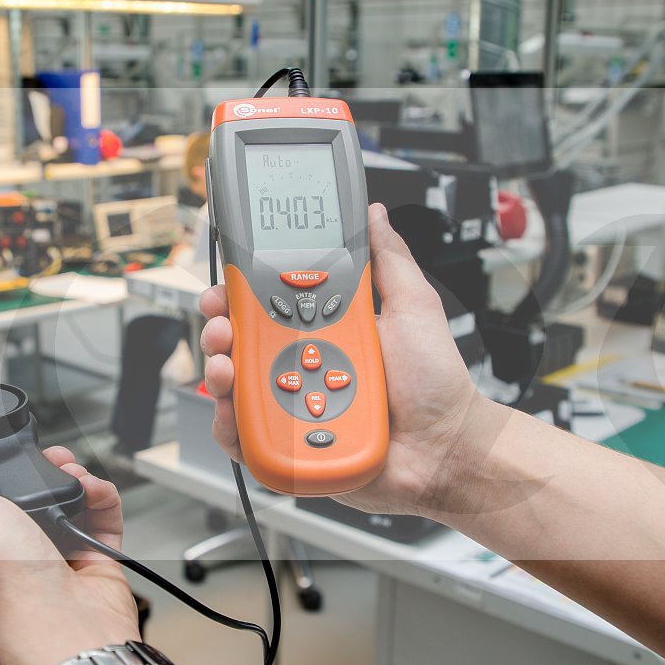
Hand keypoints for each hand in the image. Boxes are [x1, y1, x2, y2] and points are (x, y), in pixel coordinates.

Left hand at [0, 449, 140, 664]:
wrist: (63, 621)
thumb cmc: (4, 580)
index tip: (4, 454)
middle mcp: (12, 551)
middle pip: (27, 494)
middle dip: (41, 468)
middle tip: (51, 459)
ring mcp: (53, 556)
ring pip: (66, 501)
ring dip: (75, 478)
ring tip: (76, 476)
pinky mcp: (92, 559)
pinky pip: (102, 518)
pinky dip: (103, 498)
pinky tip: (94, 492)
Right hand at [199, 202, 498, 515]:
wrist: (445, 449)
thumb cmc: (434, 385)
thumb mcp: (414, 308)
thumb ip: (389, 260)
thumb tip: (374, 215)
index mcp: (324, 330)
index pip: (266, 305)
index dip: (239, 294)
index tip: (228, 285)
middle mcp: (302, 366)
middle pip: (240, 343)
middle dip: (218, 329)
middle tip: (222, 326)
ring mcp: (292, 406)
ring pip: (234, 387)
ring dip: (218, 372)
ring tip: (227, 367)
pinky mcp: (289, 446)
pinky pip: (244, 437)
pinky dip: (229, 425)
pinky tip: (234, 412)